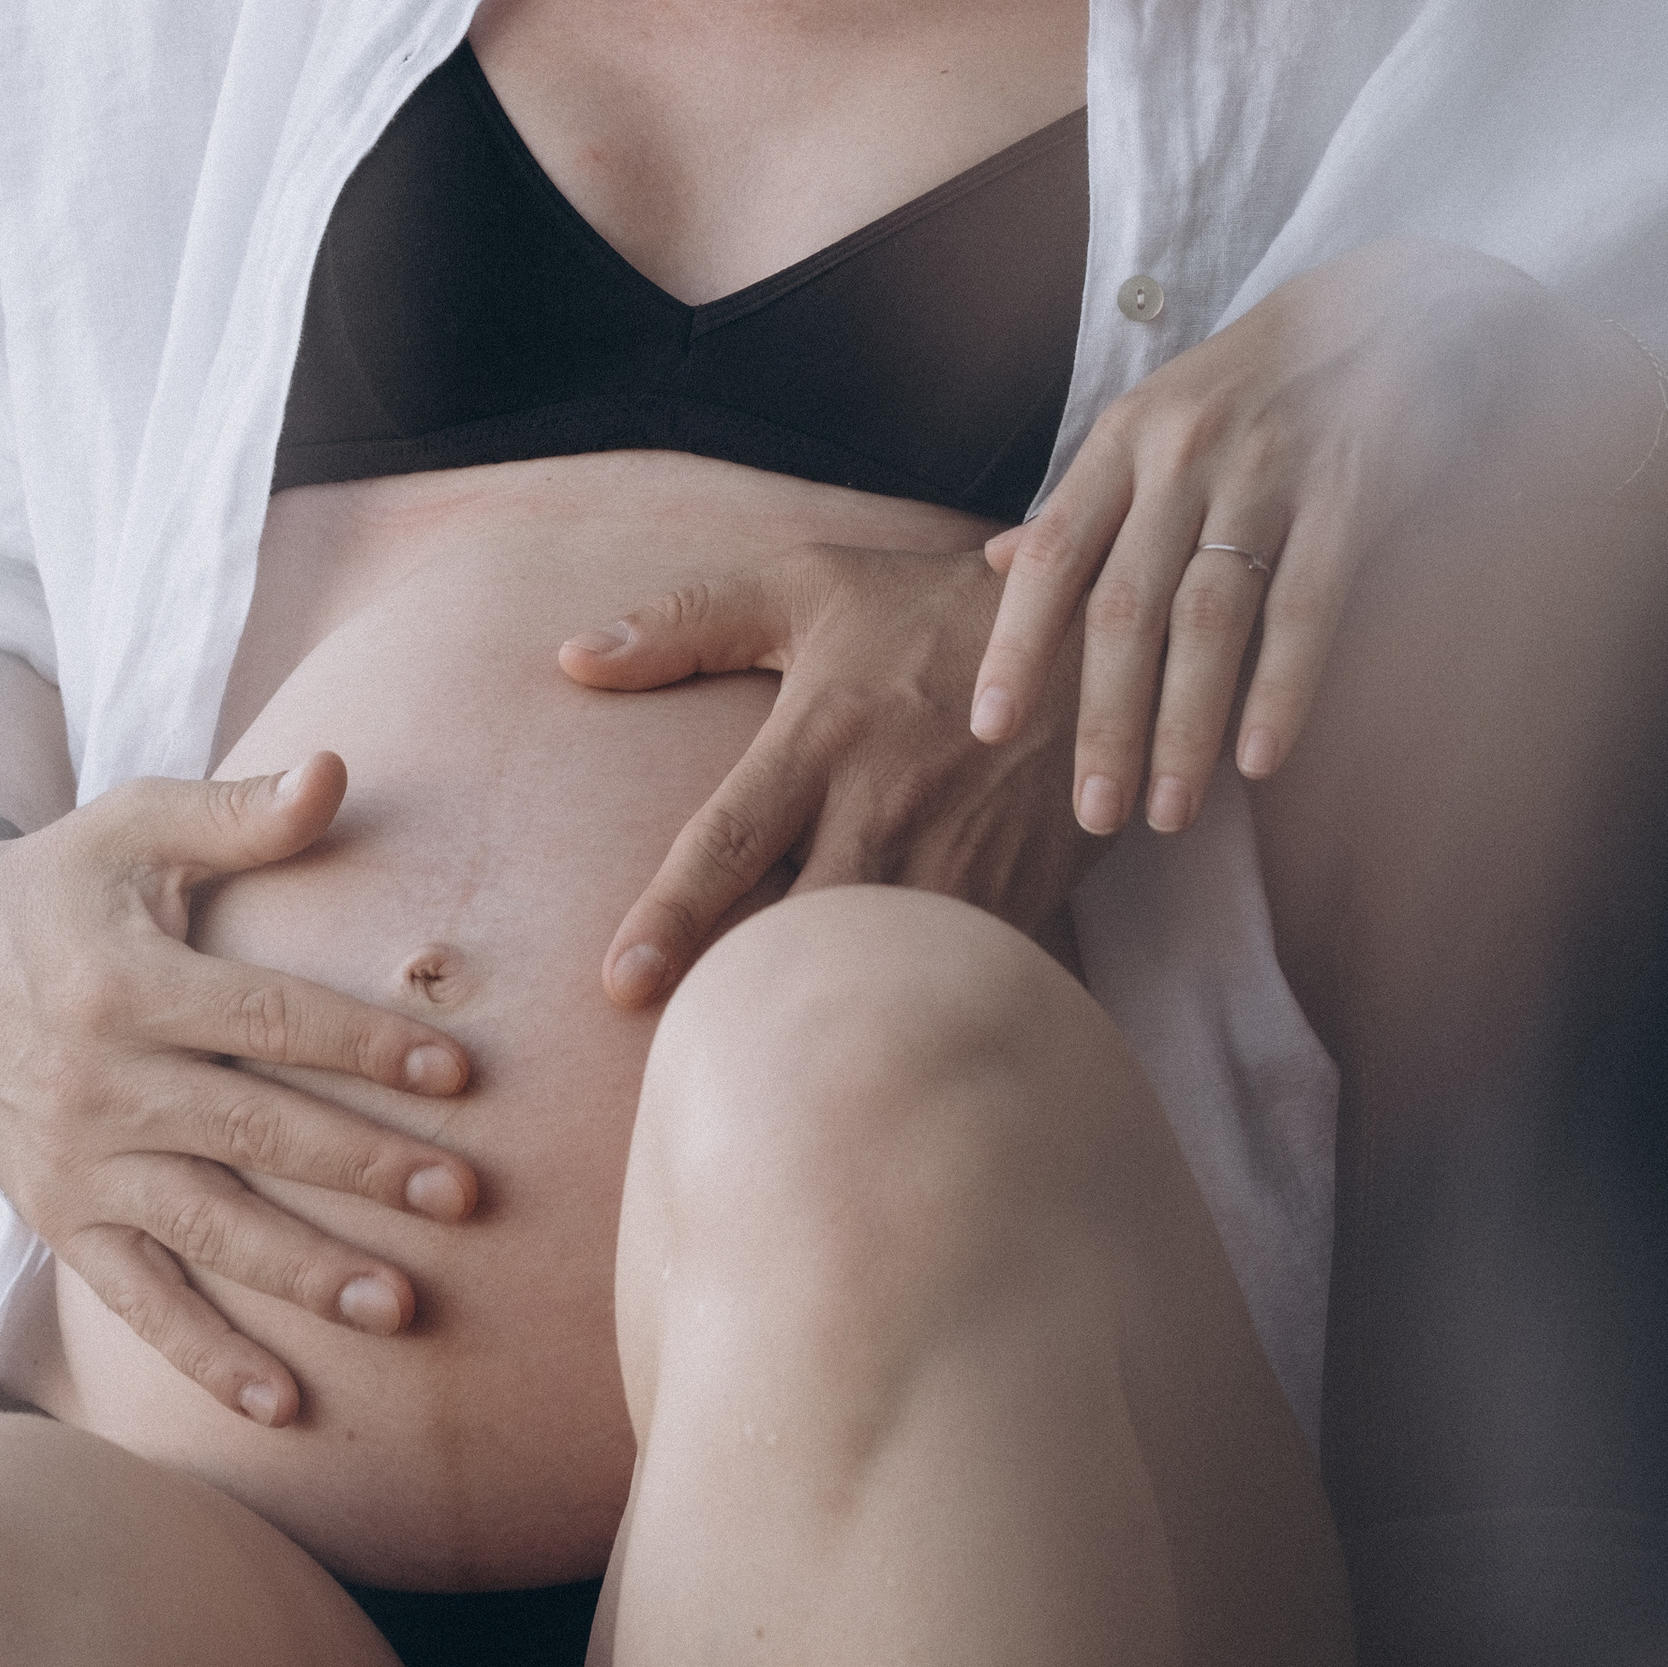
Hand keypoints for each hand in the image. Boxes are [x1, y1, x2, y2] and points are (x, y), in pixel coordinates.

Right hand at [0, 753, 476, 1427]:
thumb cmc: (64, 882)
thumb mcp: (136, 825)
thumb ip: (239, 811)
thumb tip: (338, 769)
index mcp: (126, 984)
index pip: (268, 1021)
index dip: (364, 1046)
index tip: (458, 1074)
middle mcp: (98, 1084)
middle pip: (253, 1132)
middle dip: (363, 1168)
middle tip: (464, 1199)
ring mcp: (76, 1165)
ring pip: (207, 1230)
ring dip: (305, 1274)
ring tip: (403, 1307)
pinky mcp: (59, 1220)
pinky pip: (137, 1302)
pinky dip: (205, 1358)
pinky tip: (283, 1405)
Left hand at [559, 541, 1093, 1007]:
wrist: (1094, 637)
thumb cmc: (927, 610)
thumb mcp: (809, 587)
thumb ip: (687, 622)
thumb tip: (573, 658)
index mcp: (822, 736)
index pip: (730, 838)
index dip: (672, 917)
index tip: (619, 986)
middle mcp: (885, 808)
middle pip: (802, 929)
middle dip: (746, 998)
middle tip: (686, 1057)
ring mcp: (955, 862)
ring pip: (879, 969)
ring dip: (826, 1018)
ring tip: (766, 1079)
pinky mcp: (1013, 900)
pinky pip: (952, 980)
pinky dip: (911, 1017)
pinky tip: (873, 1057)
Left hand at [968, 239, 1667, 840]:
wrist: (1388, 311)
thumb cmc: (1250, 386)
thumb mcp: (1151, 421)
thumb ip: (1084, 501)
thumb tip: (993, 568)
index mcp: (1124, 439)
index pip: (1053, 553)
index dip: (1017, 642)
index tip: (991, 728)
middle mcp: (1184, 454)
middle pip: (1125, 606)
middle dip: (1102, 719)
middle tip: (1092, 815)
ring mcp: (1269, 472)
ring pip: (1209, 619)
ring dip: (1184, 726)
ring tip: (1166, 812)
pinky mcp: (1352, 491)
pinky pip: (1308, 604)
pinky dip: (1282, 687)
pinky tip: (1261, 762)